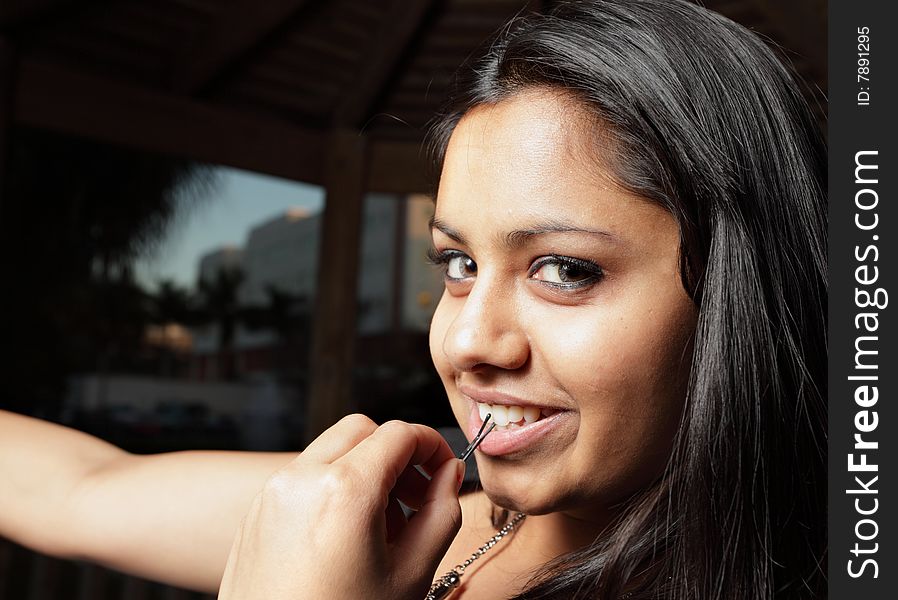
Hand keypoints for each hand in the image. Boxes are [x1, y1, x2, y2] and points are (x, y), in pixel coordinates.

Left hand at [218, 414, 463, 599]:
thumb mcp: (411, 573)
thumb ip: (442, 512)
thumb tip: (449, 473)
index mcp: (345, 490)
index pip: (399, 434)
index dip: (432, 445)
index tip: (445, 468)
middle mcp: (302, 479)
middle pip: (362, 430)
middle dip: (396, 453)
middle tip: (416, 494)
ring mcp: (273, 493)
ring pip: (330, 449)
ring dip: (364, 468)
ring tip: (383, 523)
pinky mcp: (257, 511)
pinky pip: (303, 476)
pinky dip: (333, 486)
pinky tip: (347, 535)